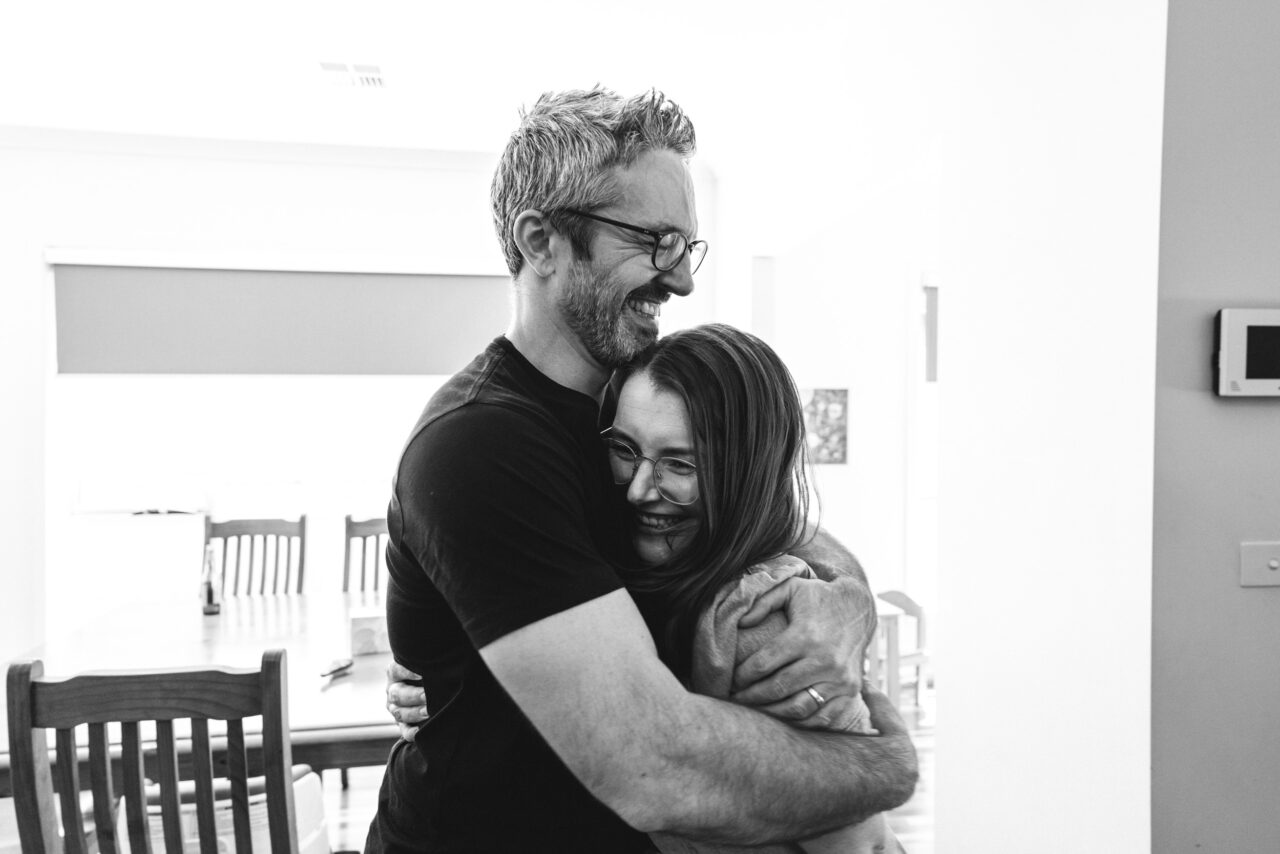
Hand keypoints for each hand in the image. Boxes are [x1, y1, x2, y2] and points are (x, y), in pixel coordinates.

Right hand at [385, 661, 428, 740]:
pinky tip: (420, 731)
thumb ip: (428, 664)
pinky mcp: (404, 725)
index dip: (407, 671)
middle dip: (413, 696)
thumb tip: (443, 660)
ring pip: (399, 713)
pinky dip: (411, 733)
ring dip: (414, 713)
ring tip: (428, 712)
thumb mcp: (425, 665)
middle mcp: (393, 691)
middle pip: (397, 694)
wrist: (433, 687)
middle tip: (427, 695)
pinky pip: (404, 732)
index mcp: (395, 673)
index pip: (396, 670)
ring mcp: (396, 709)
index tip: (421, 673)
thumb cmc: (432, 670)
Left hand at [729, 575, 875, 715]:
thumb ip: (763, 601)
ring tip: (755, 711)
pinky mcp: (850, 691)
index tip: (732, 680)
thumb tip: (741, 624)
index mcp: (805, 636)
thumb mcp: (790, 588)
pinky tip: (782, 716)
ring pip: (798, 708)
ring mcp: (840, 679)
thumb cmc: (817, 597)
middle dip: (751, 697)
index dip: (742, 675)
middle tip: (735, 700)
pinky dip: (800, 722)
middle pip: (777, 688)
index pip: (764, 663)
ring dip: (772, 713)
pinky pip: (821, 717)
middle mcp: (824, 660)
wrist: (859, 608)